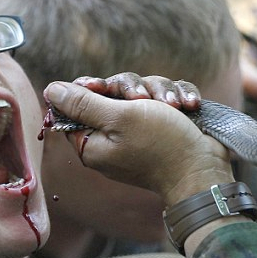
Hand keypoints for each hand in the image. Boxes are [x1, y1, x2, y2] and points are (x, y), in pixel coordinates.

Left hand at [42, 75, 234, 207]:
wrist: (206, 169)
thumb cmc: (160, 144)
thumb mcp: (118, 118)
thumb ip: (83, 103)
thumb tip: (51, 90)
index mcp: (93, 142)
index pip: (76, 107)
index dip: (89, 90)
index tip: (103, 88)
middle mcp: (114, 138)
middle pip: (110, 94)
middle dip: (132, 89)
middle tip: (143, 98)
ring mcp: (140, 133)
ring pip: (141, 93)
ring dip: (161, 93)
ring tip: (174, 106)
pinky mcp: (164, 127)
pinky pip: (165, 101)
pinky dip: (177, 99)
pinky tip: (188, 107)